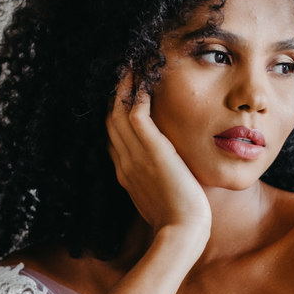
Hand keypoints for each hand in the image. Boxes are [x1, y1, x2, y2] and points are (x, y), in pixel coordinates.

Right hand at [106, 72, 210, 240]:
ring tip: (130, 62)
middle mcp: (124, 161)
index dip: (116, 114)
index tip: (123, 96)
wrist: (182, 232)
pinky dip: (136, 91)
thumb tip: (168, 175)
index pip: (114, 136)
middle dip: (114, 93)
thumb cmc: (180, 222)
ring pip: (118, 111)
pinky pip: (135, 112)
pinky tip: (143, 74)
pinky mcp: (150, 149)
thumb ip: (159, 182)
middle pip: (110, 119)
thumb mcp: (162, 199)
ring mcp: (133, 155)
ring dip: (122, 85)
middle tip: (122, 69)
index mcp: (126, 173)